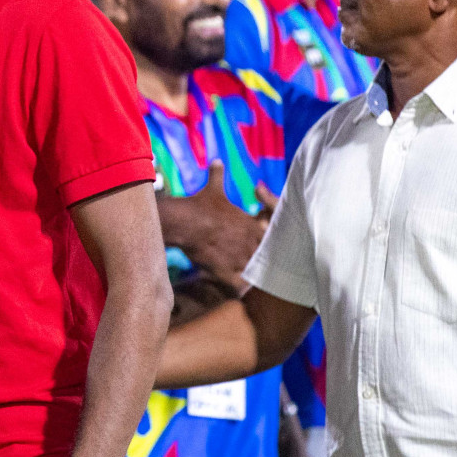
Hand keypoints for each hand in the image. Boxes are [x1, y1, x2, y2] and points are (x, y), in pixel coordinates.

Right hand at [157, 162, 272, 290]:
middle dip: (267, 261)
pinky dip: (242, 291)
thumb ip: (218, 176)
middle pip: (268, 257)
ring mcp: (240, 258)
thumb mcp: (212, 189)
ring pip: (256, 273)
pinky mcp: (227, 272)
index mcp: (251, 225)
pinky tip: (244, 295)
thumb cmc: (200, 206)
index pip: (271, 237)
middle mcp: (250, 243)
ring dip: (257, 277)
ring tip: (262, 286)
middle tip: (269, 268)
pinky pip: (240, 286)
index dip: (271, 242)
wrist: (185, 222)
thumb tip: (217, 161)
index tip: (268, 245)